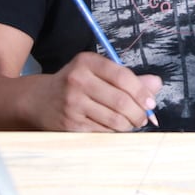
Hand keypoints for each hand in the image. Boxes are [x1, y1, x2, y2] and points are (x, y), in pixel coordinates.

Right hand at [31, 52, 161, 130]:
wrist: (38, 100)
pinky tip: (114, 128)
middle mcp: (78, 80)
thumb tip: (157, 84)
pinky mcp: (70, 125)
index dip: (142, 92)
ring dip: (128, 125)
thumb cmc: (75, 84)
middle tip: (143, 118)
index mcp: (87, 62)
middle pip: (121, 101)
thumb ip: (128, 77)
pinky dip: (114, 133)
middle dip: (139, 113)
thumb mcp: (97, 72)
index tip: (151, 102)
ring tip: (130, 123)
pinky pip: (103, 132)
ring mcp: (72, 104)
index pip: (123, 76)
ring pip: (114, 120)